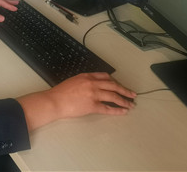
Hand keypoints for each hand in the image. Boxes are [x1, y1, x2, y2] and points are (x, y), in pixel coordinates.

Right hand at [17, 73, 135, 130]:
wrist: (54, 101)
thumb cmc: (60, 92)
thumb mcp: (73, 80)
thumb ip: (85, 81)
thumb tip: (93, 86)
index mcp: (87, 76)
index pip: (105, 76)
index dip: (115, 82)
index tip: (119, 85)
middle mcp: (92, 83)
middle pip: (113, 86)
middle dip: (124, 90)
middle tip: (132, 94)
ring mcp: (93, 94)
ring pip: (113, 96)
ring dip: (124, 100)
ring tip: (130, 104)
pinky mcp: (92, 106)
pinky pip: (108, 108)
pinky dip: (117, 110)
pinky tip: (123, 111)